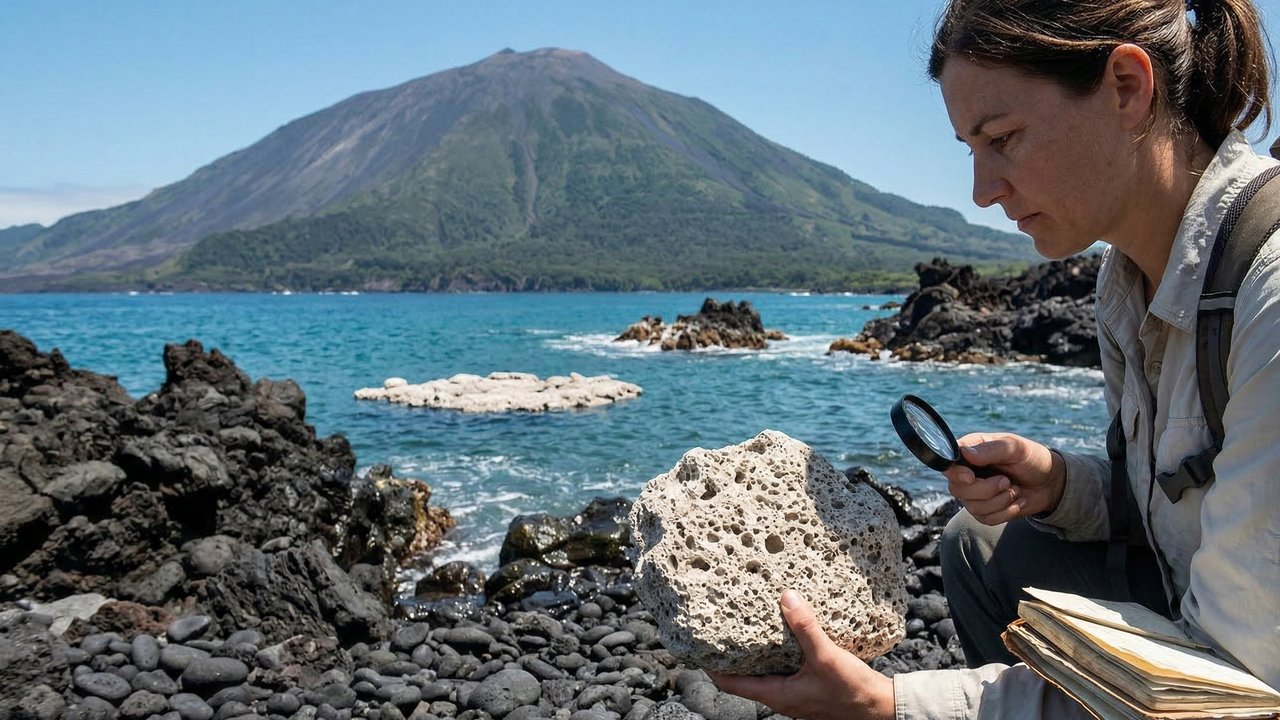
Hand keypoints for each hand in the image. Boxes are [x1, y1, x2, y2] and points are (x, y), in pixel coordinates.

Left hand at [705, 590, 893, 719]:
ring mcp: (795, 693)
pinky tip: (783, 633)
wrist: (882, 710)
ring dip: (754, 652)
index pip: (730, 683)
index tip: (697, 644)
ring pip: (764, 672)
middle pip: (744, 677)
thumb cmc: (853, 692)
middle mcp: (782, 697)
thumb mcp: (827, 657)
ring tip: (745, 625)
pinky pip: (783, 668)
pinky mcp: (809, 686)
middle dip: (731, 654)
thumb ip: (806, 628)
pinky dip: (776, 652)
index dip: (710, 666)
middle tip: (718, 627)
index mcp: (777, 695)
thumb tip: (786, 597)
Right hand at [943, 432, 1064, 523]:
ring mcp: (974, 494)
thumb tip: (965, 452)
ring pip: (972, 507)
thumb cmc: (1032, 459)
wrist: (1050, 482)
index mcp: (971, 452)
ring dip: (1000, 501)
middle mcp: (967, 473)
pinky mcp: (985, 511)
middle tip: (1006, 481)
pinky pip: (985, 519)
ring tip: (1015, 490)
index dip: (955, 473)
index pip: (949, 463)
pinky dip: (1005, 512)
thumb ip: (991, 449)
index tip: (970, 477)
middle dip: (986, 490)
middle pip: (958, 489)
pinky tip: (1017, 501)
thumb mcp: (1016, 448)